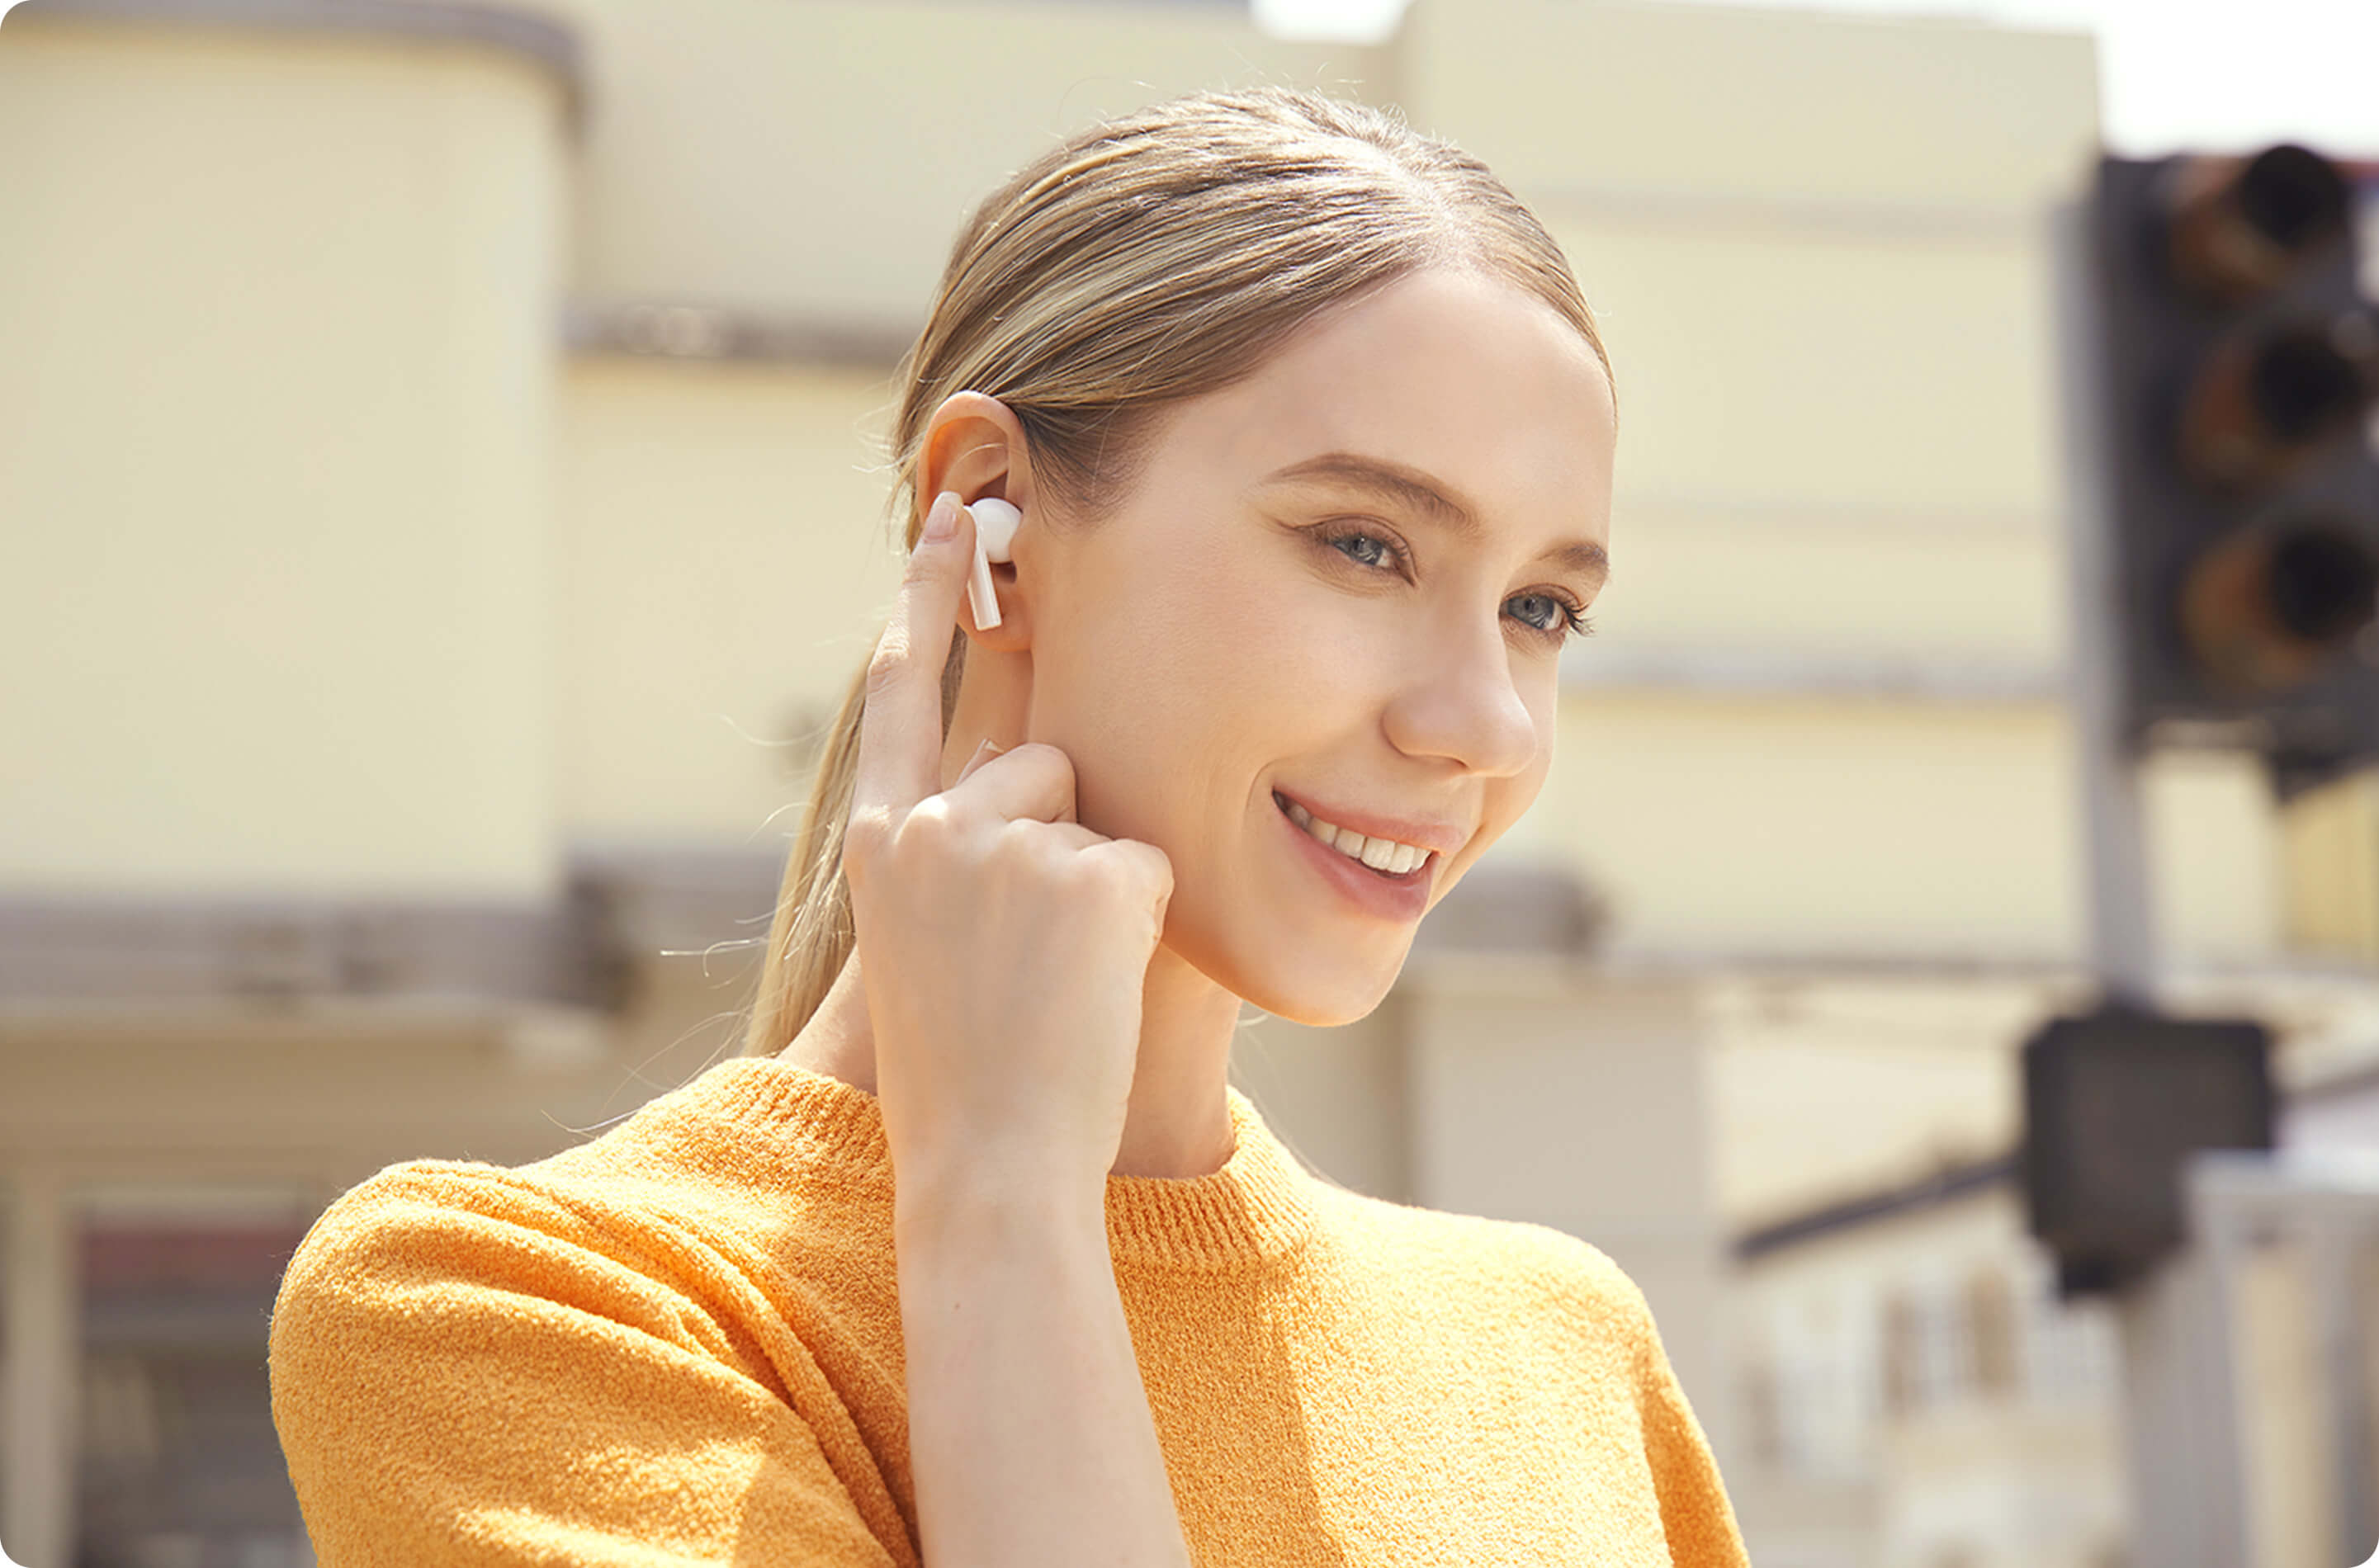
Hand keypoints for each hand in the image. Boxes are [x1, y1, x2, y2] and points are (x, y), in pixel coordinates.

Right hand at [841, 490, 1175, 1202]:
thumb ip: (952, 852)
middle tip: (1036, 957)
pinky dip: (1142, 927)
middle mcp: (930, 827)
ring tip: (1056, 983)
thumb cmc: (967, 1074)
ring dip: (1101, 889)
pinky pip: (1150, 865)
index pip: (898, 695)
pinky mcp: (1089, 873)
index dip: (924, 602)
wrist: (988, 1165)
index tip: (948, 518)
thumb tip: (1024, 779)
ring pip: (1100, 815)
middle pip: (1042, 762)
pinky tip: (1092, 989)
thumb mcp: (925, 944)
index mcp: (880, 845)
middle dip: (1065, 835)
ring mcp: (1006, 845)